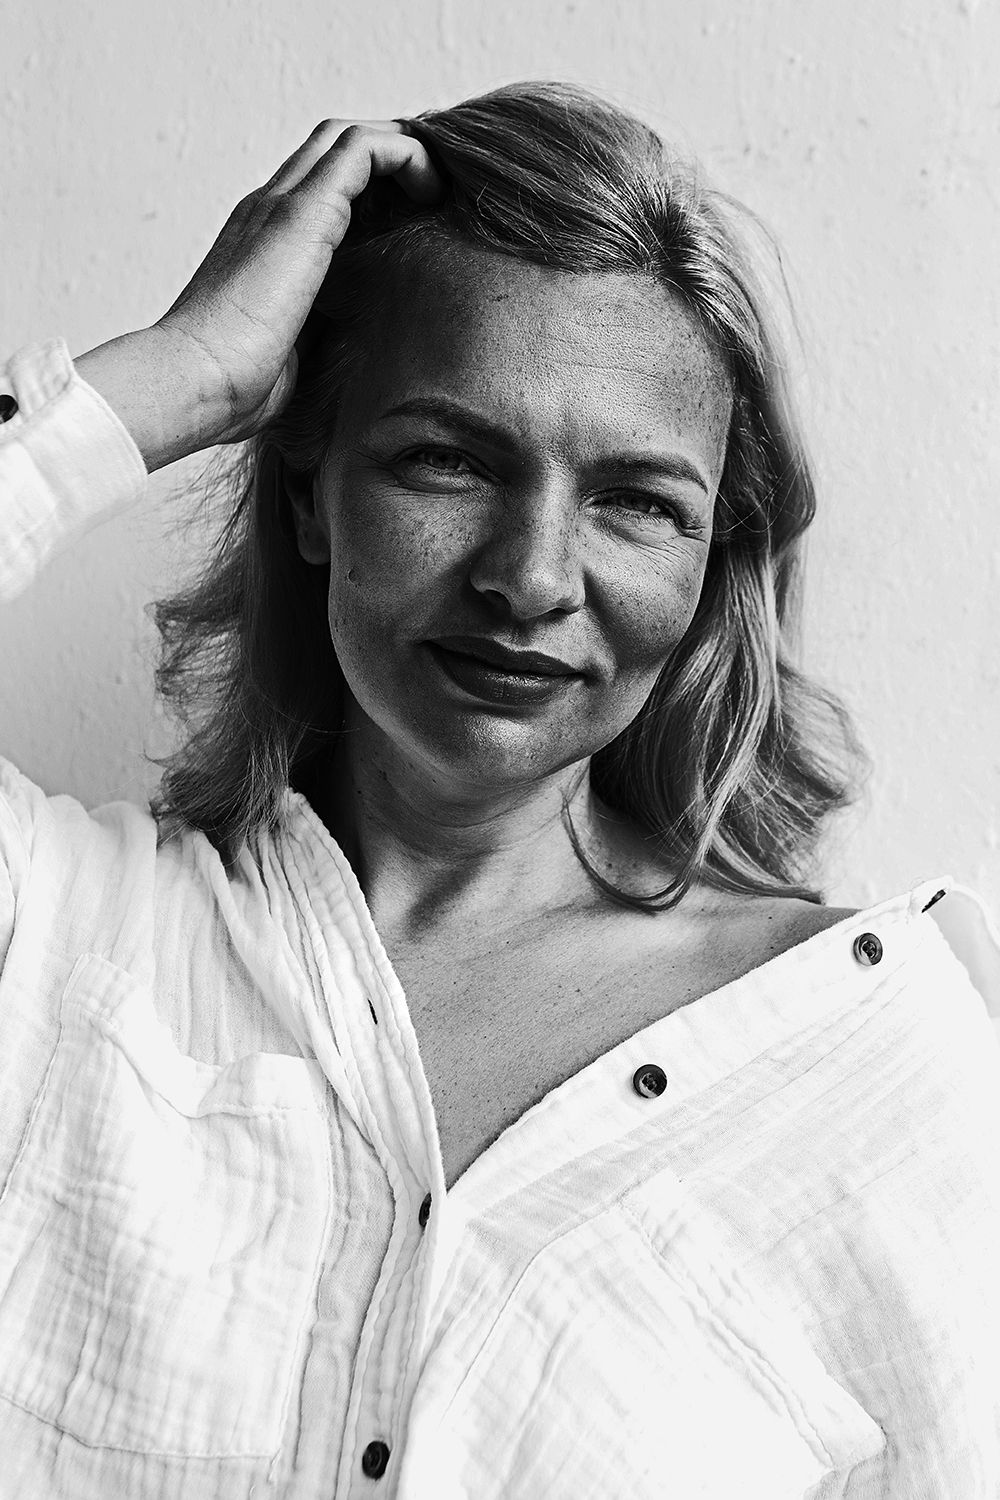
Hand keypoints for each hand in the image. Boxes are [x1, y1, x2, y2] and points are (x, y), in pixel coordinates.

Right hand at [157, 118, 442, 446]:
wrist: (196, 383)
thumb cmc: (235, 390)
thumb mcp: (297, 357)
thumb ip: (326, 338)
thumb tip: (367, 353)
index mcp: (262, 246)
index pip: (319, 190)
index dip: (372, 190)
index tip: (416, 220)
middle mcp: (267, 213)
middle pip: (334, 150)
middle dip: (391, 160)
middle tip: (435, 193)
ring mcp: (279, 205)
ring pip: (348, 138)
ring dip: (403, 151)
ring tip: (440, 187)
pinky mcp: (302, 212)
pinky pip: (363, 149)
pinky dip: (405, 154)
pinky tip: (431, 188)